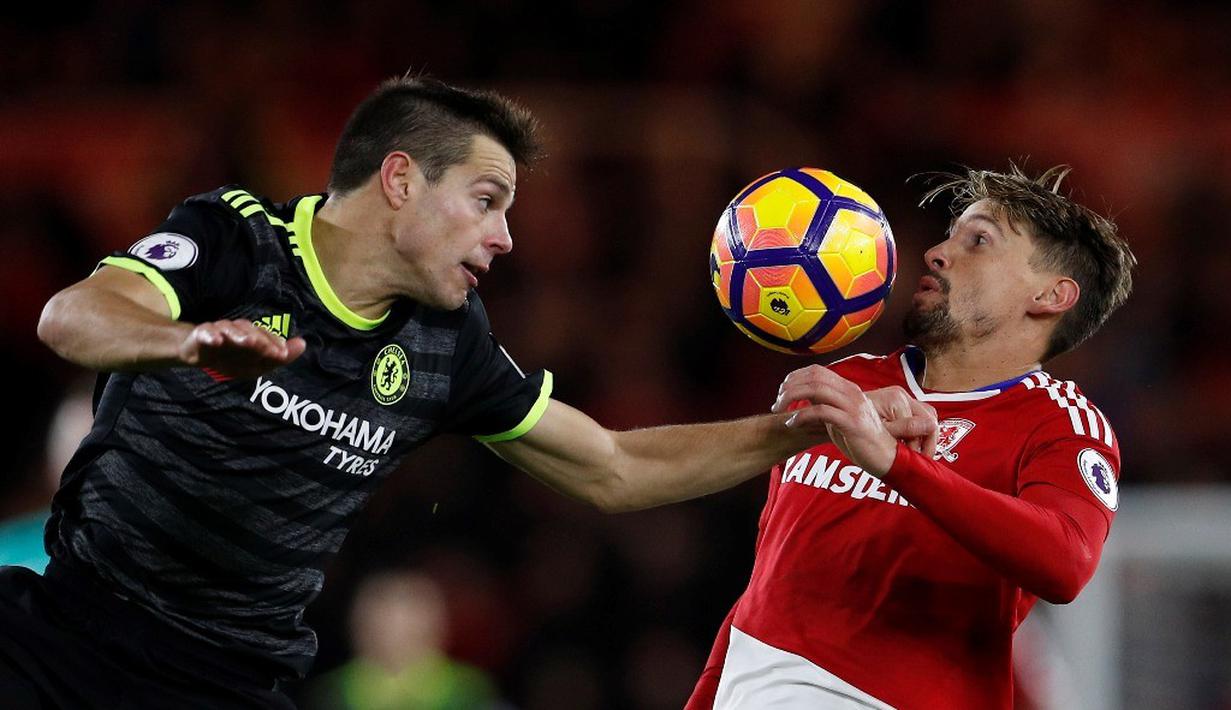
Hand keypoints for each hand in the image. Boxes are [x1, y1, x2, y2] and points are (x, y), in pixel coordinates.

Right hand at [178, 320, 305, 378]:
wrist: (197, 353)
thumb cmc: (231, 357)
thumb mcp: (256, 363)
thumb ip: (279, 356)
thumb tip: (304, 344)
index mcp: (251, 334)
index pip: (265, 335)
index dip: (274, 343)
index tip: (283, 353)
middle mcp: (237, 329)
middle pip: (249, 330)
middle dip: (260, 340)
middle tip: (268, 350)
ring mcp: (219, 330)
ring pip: (230, 329)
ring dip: (239, 335)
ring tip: (247, 341)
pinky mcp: (201, 334)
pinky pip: (205, 333)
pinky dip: (211, 336)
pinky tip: (216, 340)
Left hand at [772, 365, 937, 473]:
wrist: (887, 458)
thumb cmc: (862, 441)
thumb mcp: (841, 418)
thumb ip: (826, 405)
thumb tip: (804, 398)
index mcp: (849, 389)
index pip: (817, 370)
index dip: (795, 376)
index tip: (782, 390)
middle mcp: (851, 393)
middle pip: (814, 376)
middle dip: (790, 386)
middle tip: (777, 402)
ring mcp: (853, 406)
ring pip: (816, 389)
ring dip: (792, 397)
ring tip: (780, 410)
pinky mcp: (852, 423)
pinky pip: (821, 412)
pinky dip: (801, 415)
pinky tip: (792, 423)